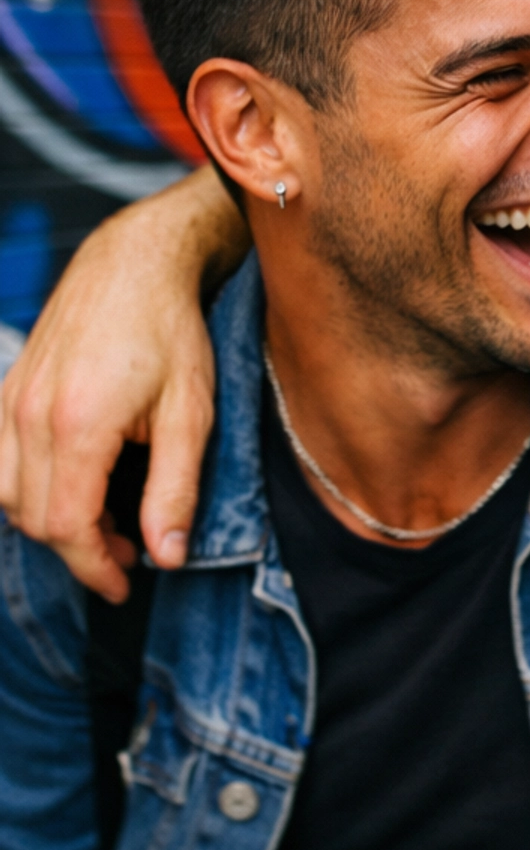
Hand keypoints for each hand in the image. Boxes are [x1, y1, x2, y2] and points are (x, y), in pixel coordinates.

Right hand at [0, 169, 245, 600]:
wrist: (135, 264)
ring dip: (51, 521)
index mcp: (78, 425)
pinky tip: (71, 484)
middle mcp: (31, 415)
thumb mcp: (190, 415)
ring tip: (105, 520)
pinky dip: (27, 487)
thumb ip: (174, 491)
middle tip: (129, 551)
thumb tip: (166, 556)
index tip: (125, 585)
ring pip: (9, 495)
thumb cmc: (171, 332)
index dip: (94, 570)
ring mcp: (10, 399)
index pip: (67, 528)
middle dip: (80, 550)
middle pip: (35, 519)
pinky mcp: (6, 389)